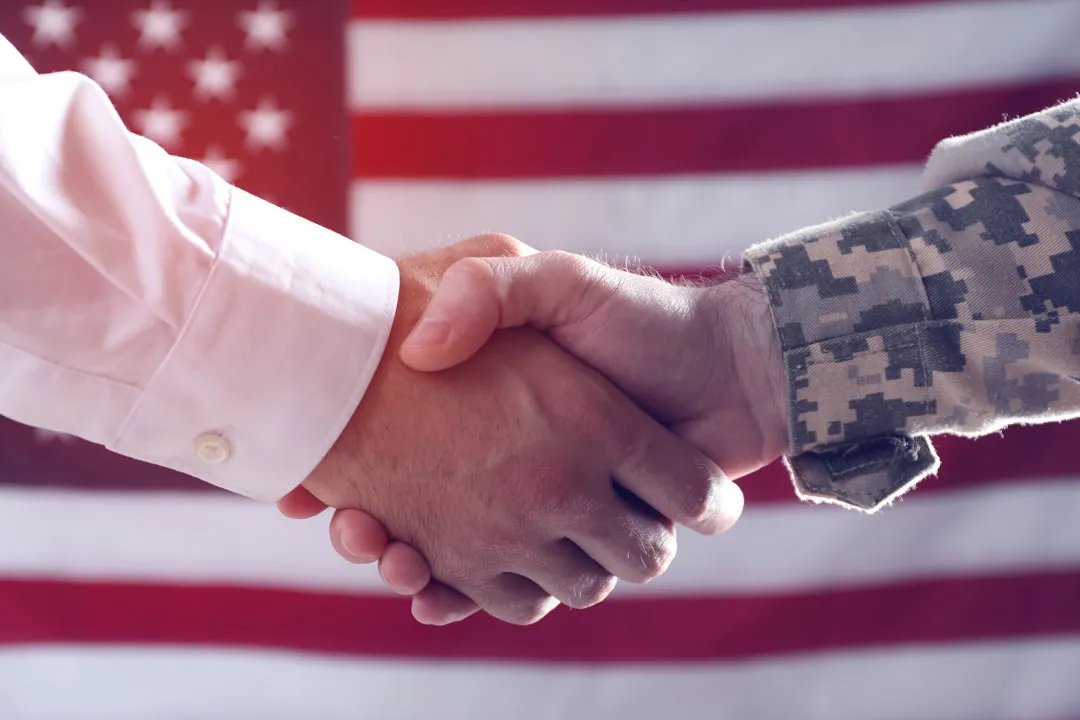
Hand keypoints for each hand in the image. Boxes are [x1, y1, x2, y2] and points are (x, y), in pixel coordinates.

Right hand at [287, 236, 744, 624]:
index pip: (392, 450)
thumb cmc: (637, 318)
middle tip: (347, 528)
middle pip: (408, 514)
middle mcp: (507, 464)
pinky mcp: (576, 545)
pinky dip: (470, 596)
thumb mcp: (554, 281)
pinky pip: (512, 587)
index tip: (306, 491)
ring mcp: (540, 510)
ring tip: (387, 554)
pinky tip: (432, 588)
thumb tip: (417, 352)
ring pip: (453, 557)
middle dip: (369, 533)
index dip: (343, 475)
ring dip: (411, 566)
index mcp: (493, 411)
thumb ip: (488, 290)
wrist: (725, 369)